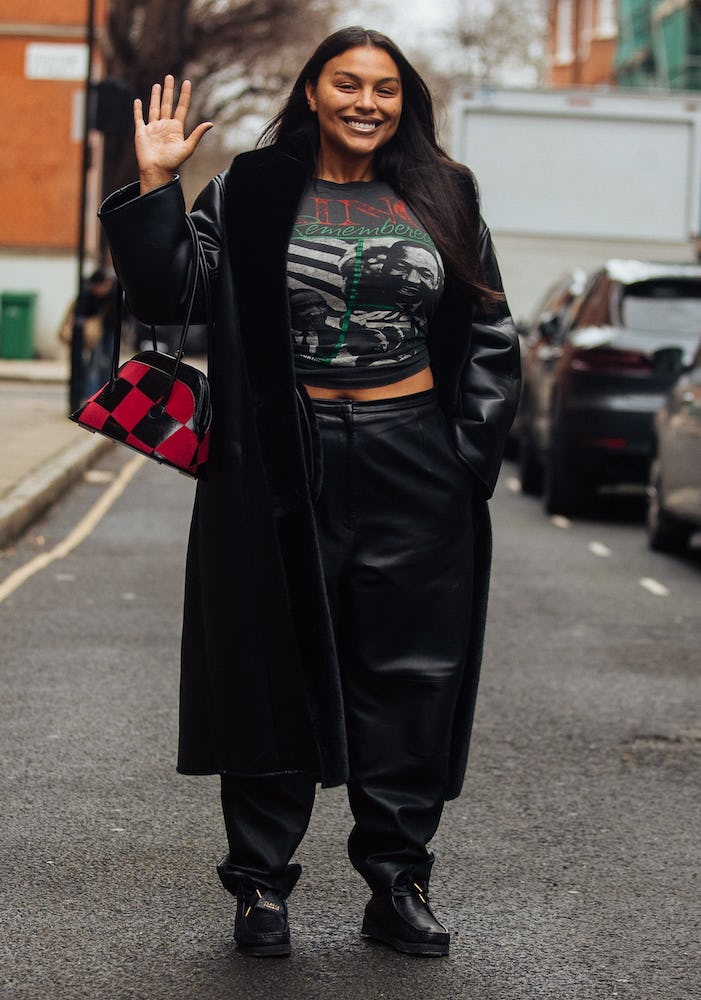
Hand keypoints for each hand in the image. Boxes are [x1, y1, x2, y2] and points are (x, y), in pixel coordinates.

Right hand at [134, 75, 212, 193]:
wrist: (156, 171)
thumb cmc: (172, 162)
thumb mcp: (188, 148)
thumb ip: (197, 135)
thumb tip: (210, 124)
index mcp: (176, 128)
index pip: (181, 107)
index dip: (184, 95)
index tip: (186, 82)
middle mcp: (164, 126)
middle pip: (167, 104)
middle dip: (169, 90)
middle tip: (169, 76)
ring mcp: (153, 128)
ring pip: (154, 108)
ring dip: (155, 96)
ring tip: (158, 85)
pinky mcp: (141, 132)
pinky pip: (139, 118)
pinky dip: (137, 109)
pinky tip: (138, 101)